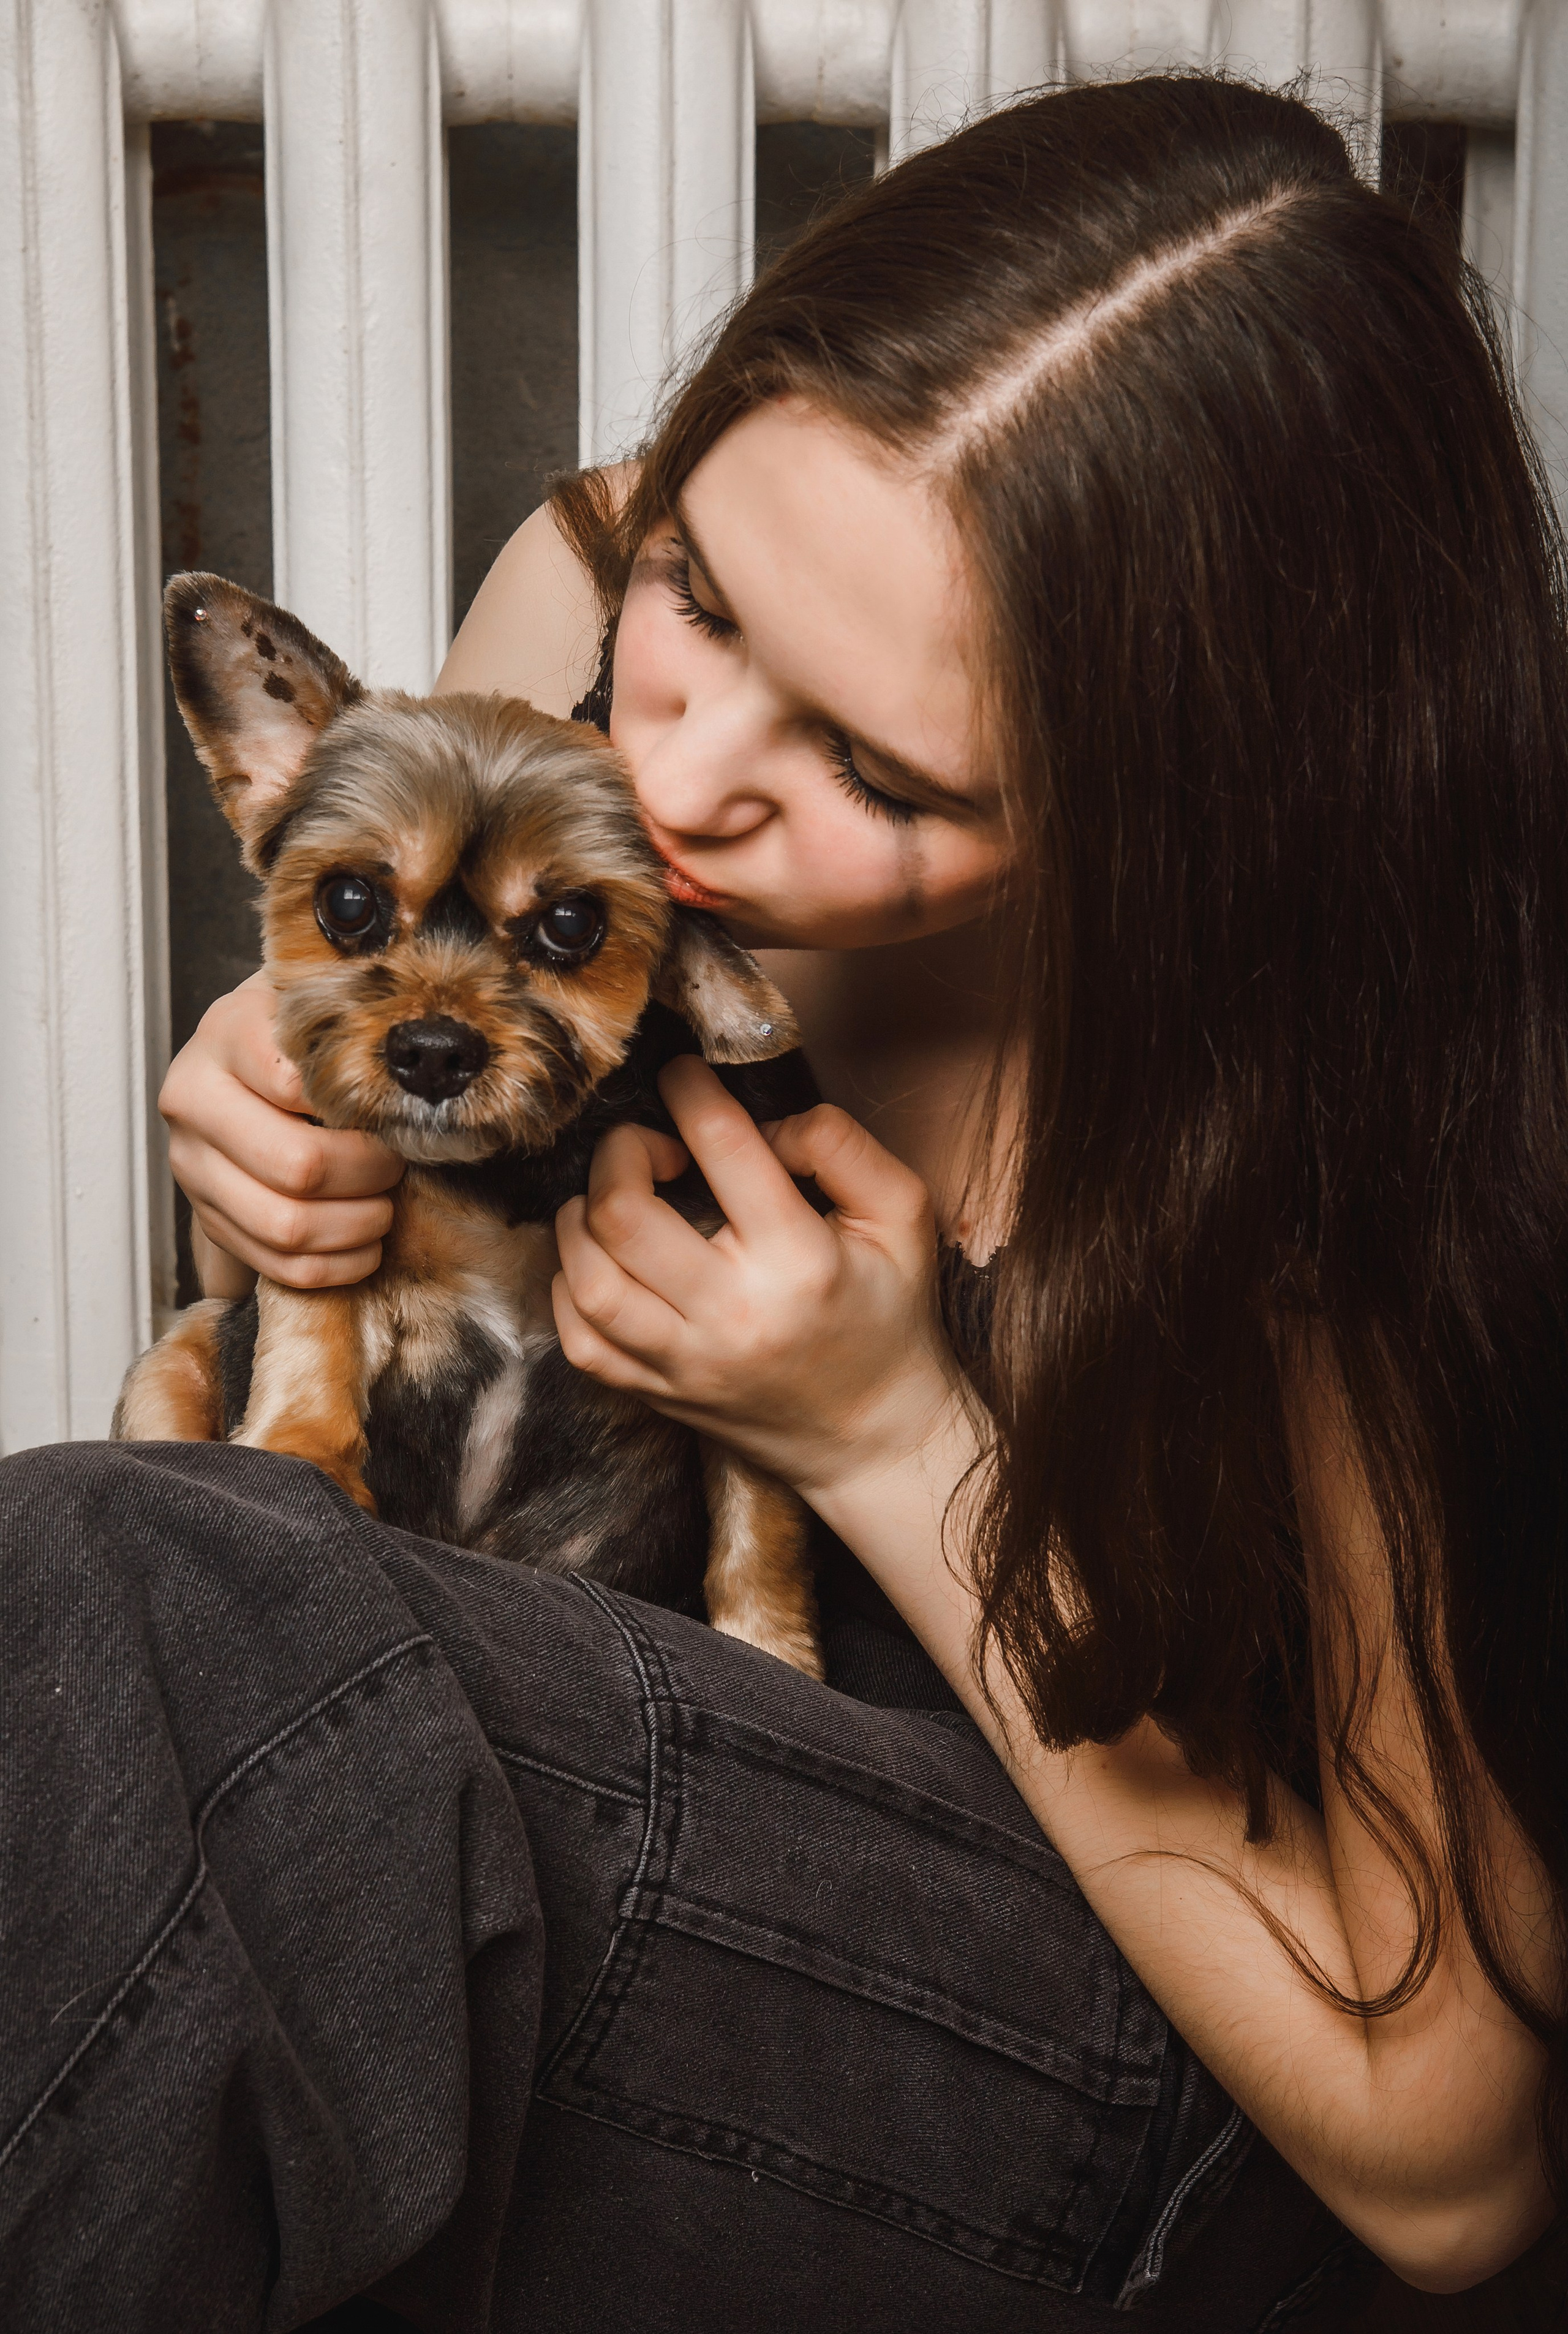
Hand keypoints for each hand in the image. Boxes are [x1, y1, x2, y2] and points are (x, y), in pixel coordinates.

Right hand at [160, 971, 402, 1293]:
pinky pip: (281, 1266)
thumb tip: (417, 1065)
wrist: (245, 1068)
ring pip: (287, 1225)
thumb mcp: (321, 1008)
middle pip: (298, 1164)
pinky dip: (338, 1265)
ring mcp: (192, 1167)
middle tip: (398, 1162)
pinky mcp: (207, 1219)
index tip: (391, 1108)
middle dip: (369, 1173)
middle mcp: (194, 1100)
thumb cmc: (302, 1036)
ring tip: (385, 1205)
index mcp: (226, 1034)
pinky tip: (366, 1243)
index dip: (359, 1107)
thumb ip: (354, 1024)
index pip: (295, 1083)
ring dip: (357, 1225)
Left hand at [552, 1055, 959, 1498]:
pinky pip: (579, 1340)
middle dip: (622, 1153)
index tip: (683, 1076)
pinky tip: (600, 1261)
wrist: (874, 1437)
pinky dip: (570, 1288)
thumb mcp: (903, 1218)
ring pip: (588, 1280)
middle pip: (624, 1215)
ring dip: (581, 1219)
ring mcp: (686, 1362)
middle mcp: (733, 1314)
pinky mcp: (657, 1393)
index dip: (690, 1091)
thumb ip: (844, 1149)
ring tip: (614, 1198)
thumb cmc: (888, 1315)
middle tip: (652, 1146)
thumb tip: (768, 1125)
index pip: (723, 1148)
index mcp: (799, 1260)